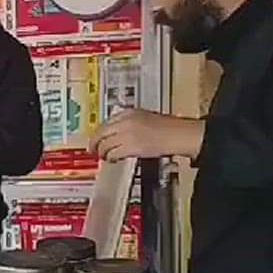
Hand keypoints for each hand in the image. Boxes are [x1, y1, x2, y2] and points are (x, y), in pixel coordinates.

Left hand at [90, 108, 205, 160]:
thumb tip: (114, 133)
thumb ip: (127, 122)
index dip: (98, 133)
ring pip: (104, 145)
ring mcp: (126, 134)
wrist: (179, 134)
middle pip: (100, 133)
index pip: (105, 122)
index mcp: (127, 112)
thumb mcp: (143, 117)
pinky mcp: (130, 146)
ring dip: (103, 152)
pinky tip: (115, 159)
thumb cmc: (167, 128)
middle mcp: (124, 121)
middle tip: (93, 149)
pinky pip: (113, 154)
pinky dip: (111, 158)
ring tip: (106, 156)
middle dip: (94, 143)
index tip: (96, 138)